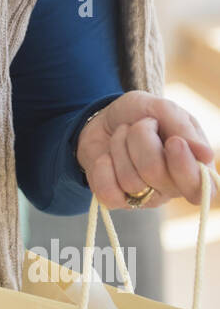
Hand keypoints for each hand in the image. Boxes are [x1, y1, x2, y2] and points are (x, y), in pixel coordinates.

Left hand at [75, 90, 217, 208]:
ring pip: (129, 180)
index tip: (173, 141)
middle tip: (141, 125)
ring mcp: (143, 198)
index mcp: (193, 167)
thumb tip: (206, 155)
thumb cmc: (139, 115)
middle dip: (141, 138)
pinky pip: (107, 192)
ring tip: (123, 136)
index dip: (185, 168)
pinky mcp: (115, 201)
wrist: (103, 117)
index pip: (201, 188)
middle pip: (154, 172)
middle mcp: (171, 189)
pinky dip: (102, 166)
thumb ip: (183, 127)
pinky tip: (107, 157)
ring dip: (119, 146)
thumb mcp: (162, 108)